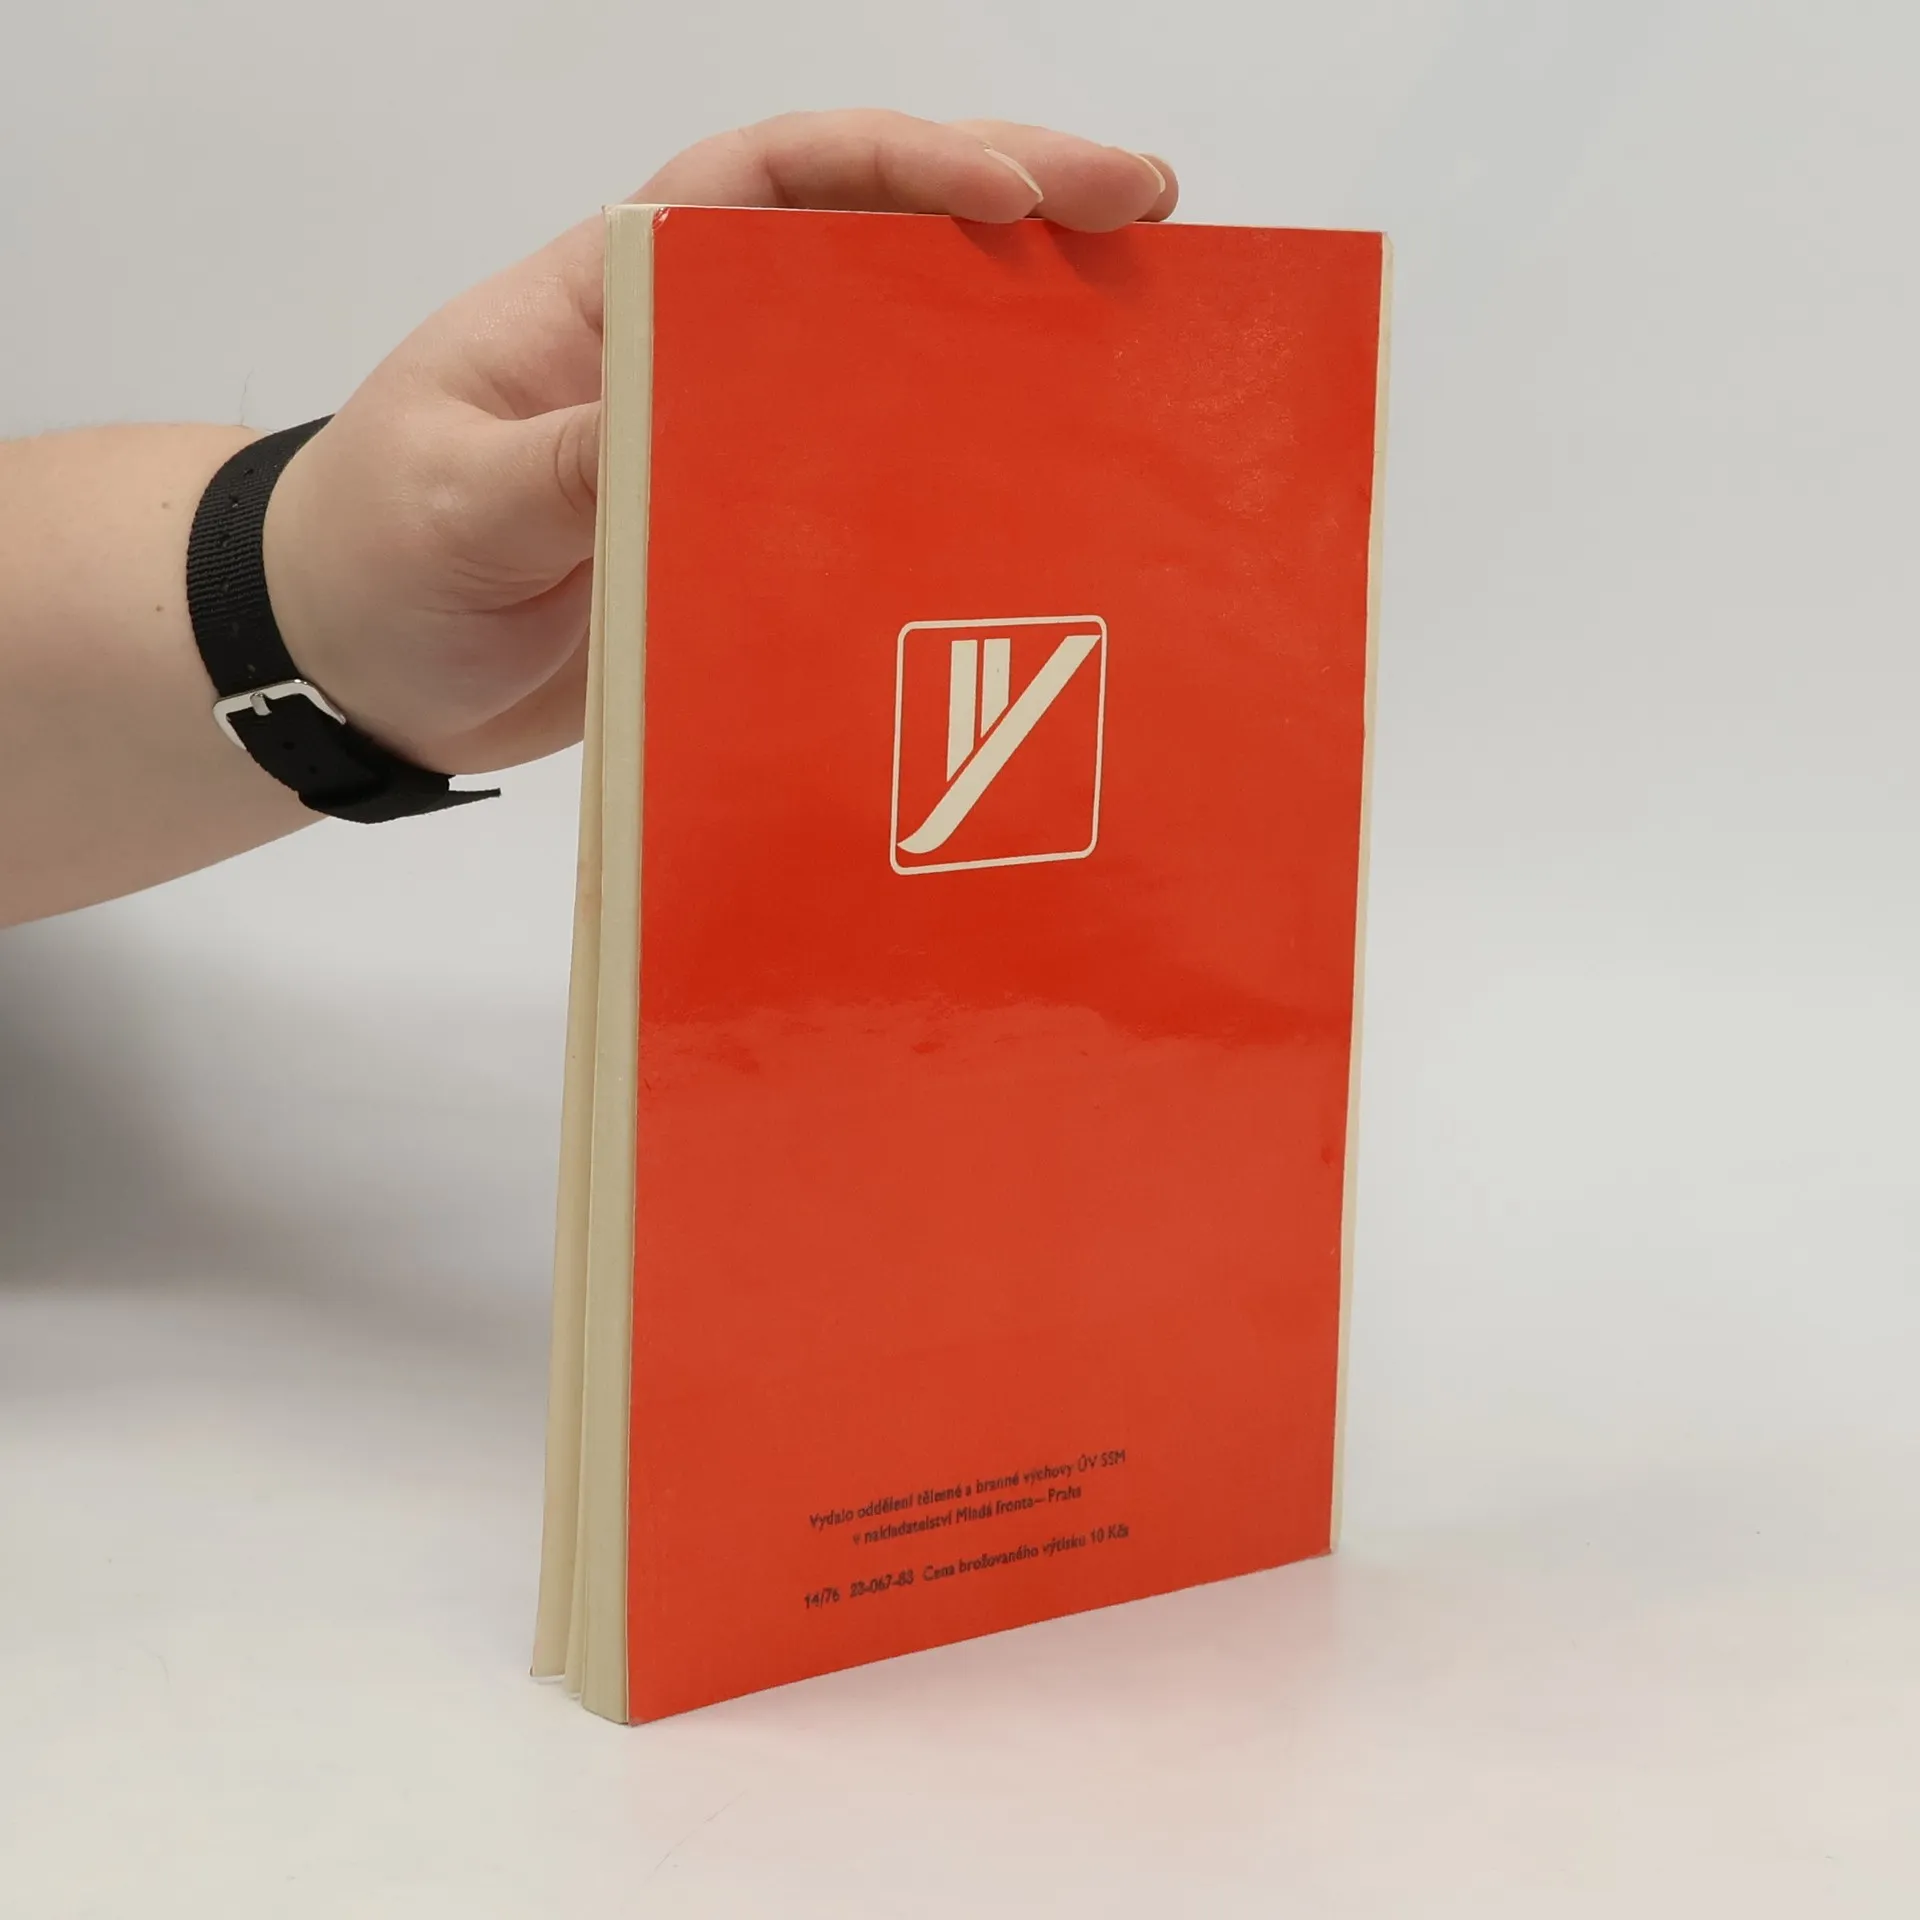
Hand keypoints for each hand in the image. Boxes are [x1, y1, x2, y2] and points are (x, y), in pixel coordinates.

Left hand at [263, 112, 1177, 775]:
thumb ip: (566, 461)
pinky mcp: (757, 531)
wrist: (361, 667)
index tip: (1013, 196)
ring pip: (900, 353)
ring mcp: (738, 438)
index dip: (903, 167)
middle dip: (1013, 207)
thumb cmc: (378, 555)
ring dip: (1018, 331)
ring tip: (1144, 324)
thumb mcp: (456, 501)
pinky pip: (881, 483)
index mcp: (622, 287)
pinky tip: (1052, 480)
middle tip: (1145, 209)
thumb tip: (679, 431)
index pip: (778, 178)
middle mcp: (701, 344)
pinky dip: (967, 470)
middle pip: (874, 239)